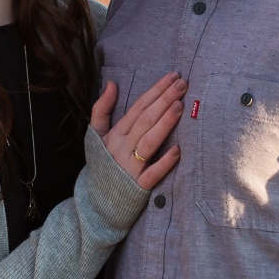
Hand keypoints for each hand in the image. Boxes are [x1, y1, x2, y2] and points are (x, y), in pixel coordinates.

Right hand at [91, 72, 184, 188]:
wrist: (96, 202)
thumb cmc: (102, 164)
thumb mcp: (95, 136)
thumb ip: (101, 109)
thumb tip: (111, 84)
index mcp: (115, 134)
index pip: (138, 107)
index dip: (155, 91)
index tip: (172, 76)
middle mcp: (122, 148)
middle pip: (146, 119)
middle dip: (164, 100)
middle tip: (183, 84)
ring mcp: (130, 167)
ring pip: (149, 141)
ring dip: (165, 123)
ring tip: (180, 106)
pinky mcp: (139, 187)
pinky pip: (153, 173)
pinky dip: (164, 162)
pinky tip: (178, 150)